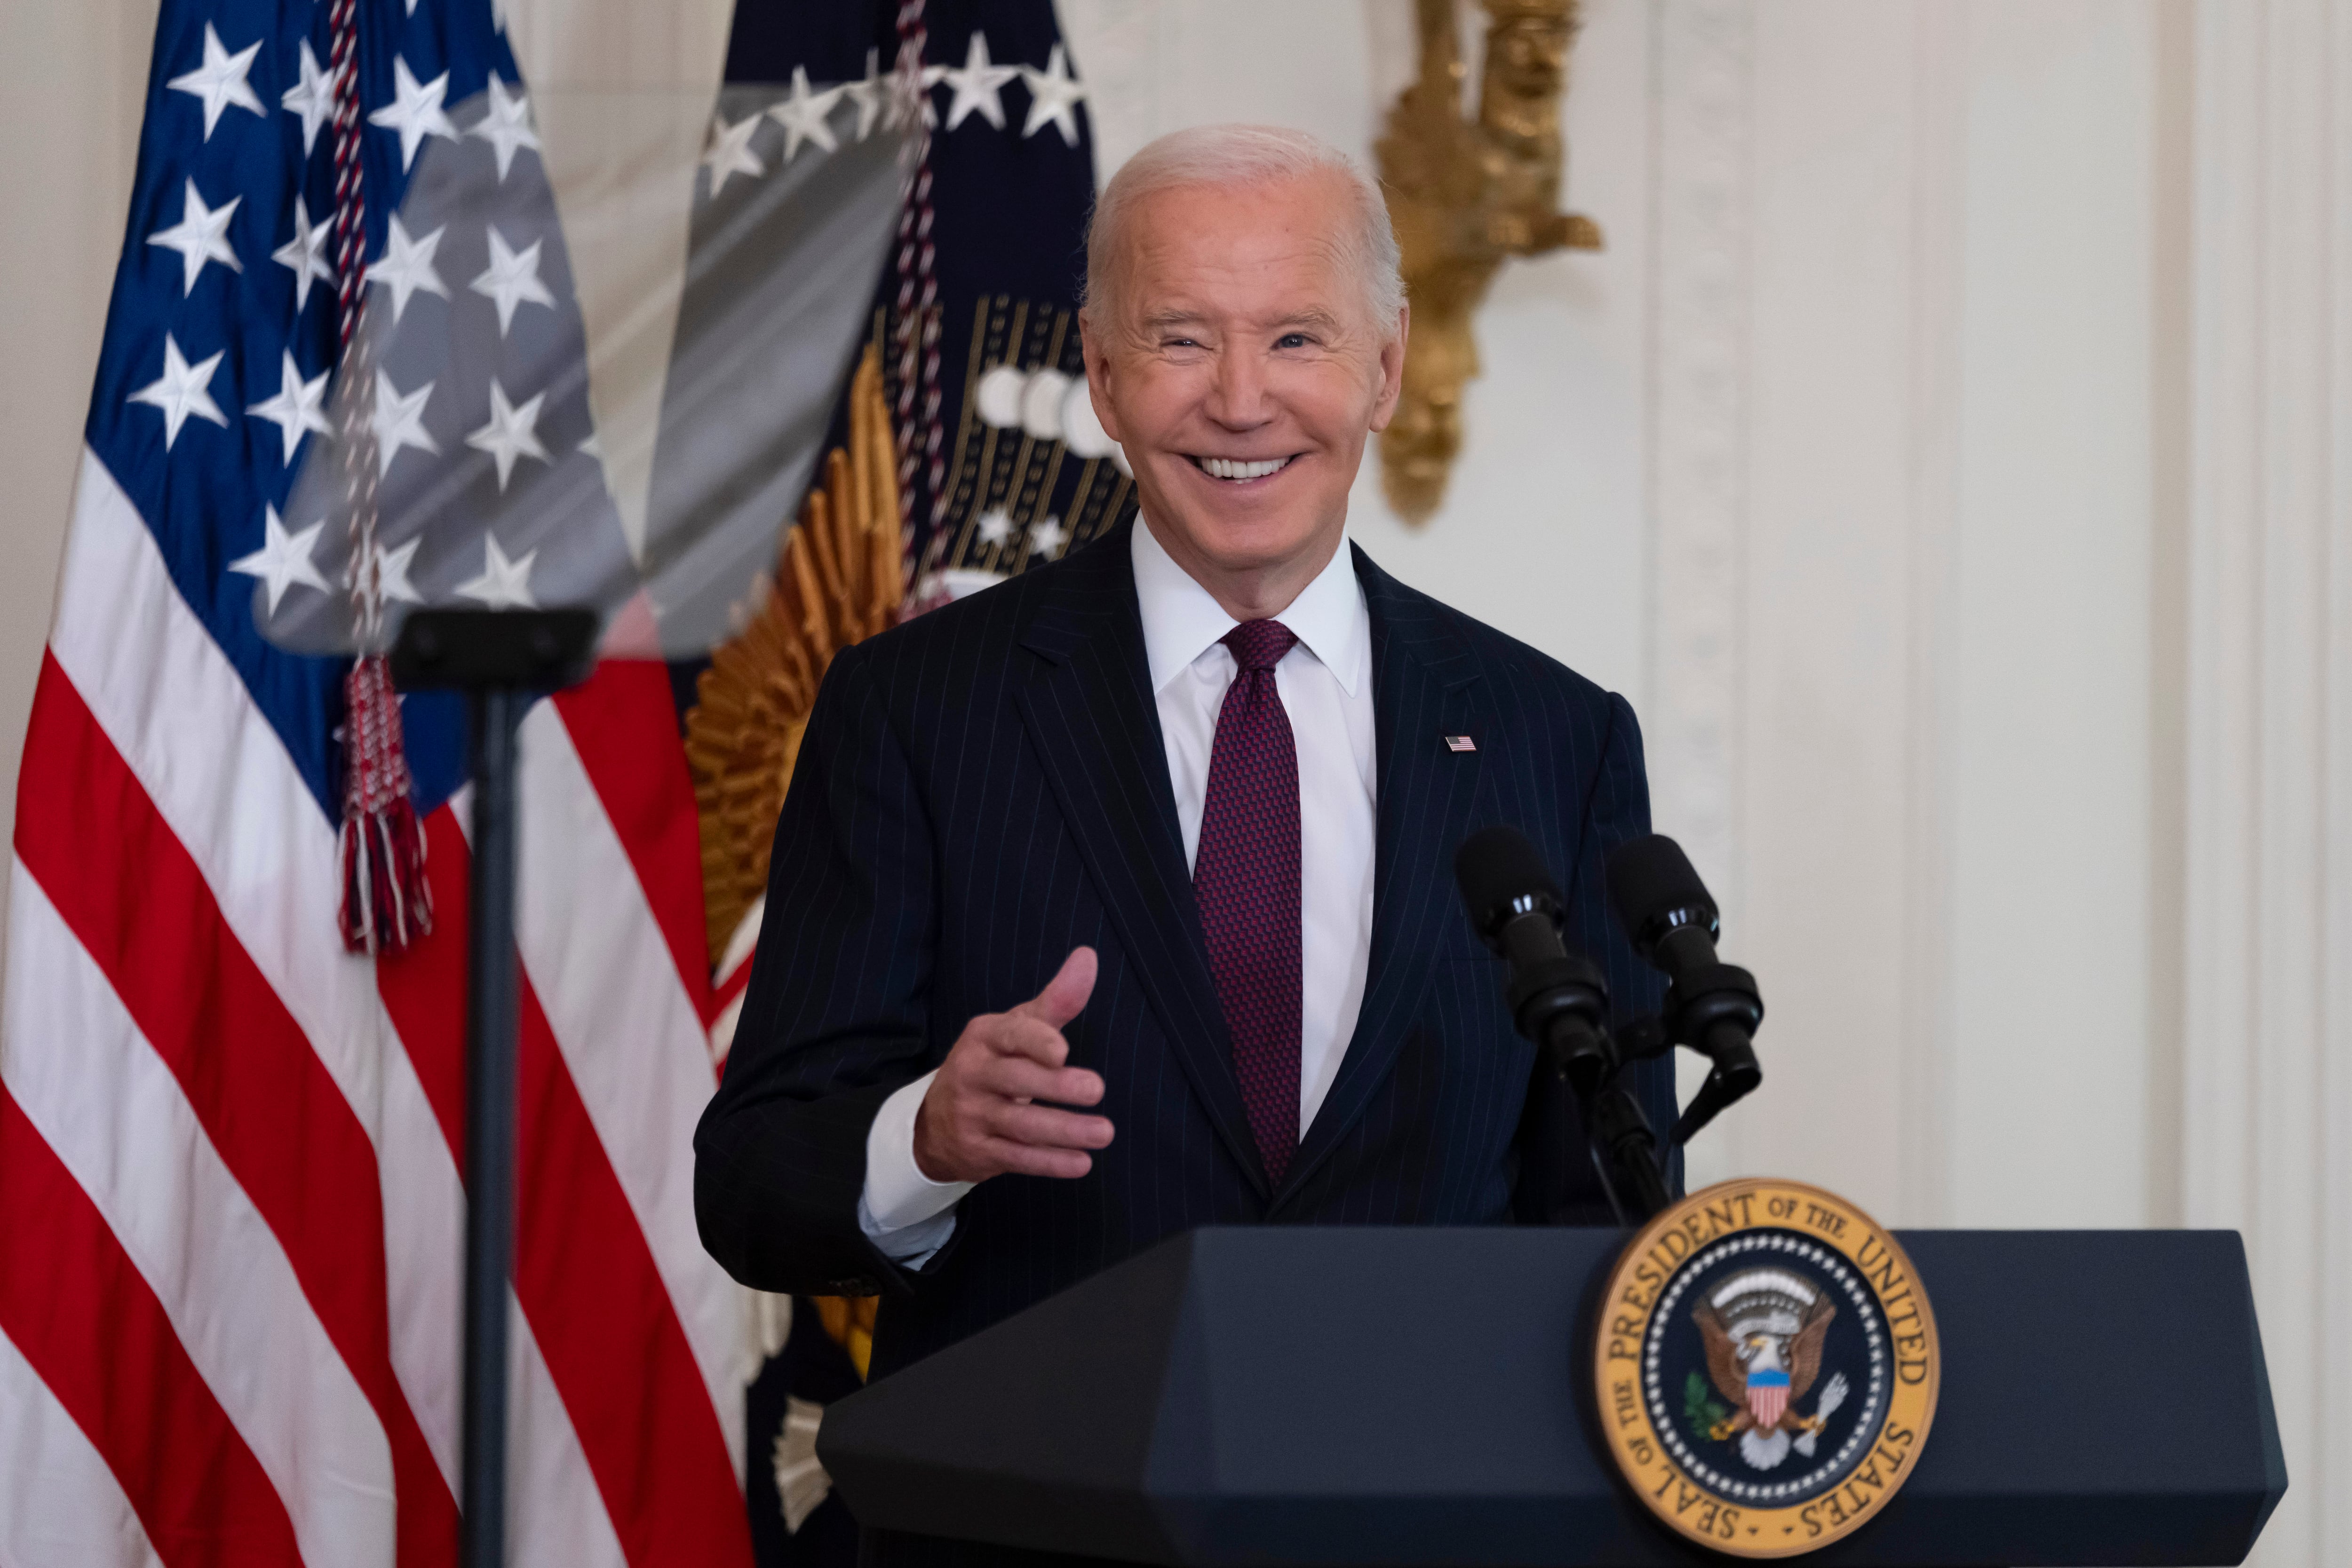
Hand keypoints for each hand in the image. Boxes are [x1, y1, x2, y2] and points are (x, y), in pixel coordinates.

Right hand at [912, 948, 1113, 1184]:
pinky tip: (1081, 1162)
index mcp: (984, 1038)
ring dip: (1065, 1131)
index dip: (1034, 1042)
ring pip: (1020, 1126)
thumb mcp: (1017, 1028)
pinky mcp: (978, 1152)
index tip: (1062, 1051)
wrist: (936, 1121)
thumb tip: (1088, 957)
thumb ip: (1056, 1000)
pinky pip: (1017, 1159)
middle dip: (1056, 1087)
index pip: (1009, 1036)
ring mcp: (972, 1116)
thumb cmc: (993, 1063)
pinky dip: (1050, 1163)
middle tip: (1096, 1089)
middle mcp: (972, 1074)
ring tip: (1104, 1132)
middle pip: (1016, 1081)